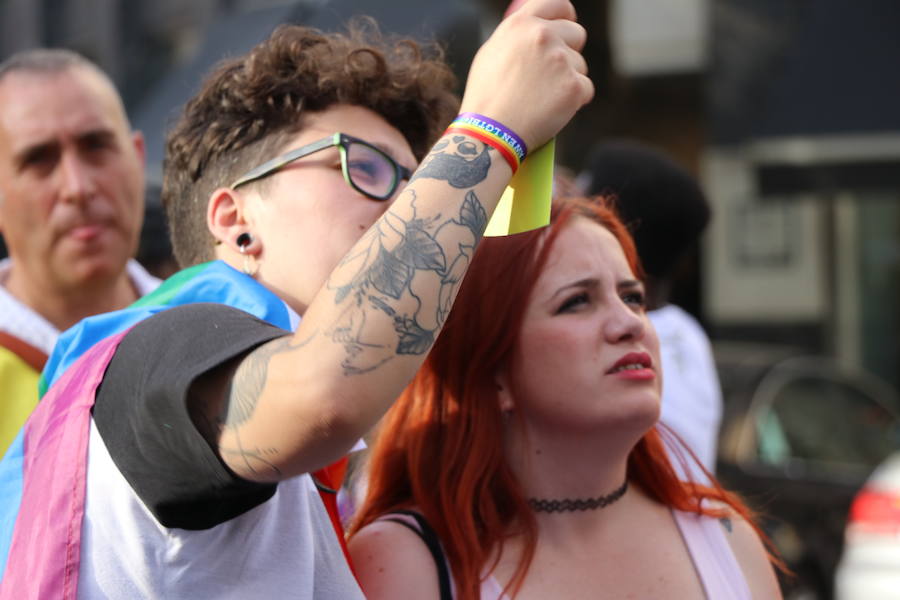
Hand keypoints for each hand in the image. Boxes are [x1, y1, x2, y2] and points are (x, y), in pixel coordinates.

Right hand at [459, 0, 592, 151]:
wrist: (490, 134)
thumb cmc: (487, 98)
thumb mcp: (492, 54)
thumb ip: (518, 36)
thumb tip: (537, 27)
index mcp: (520, 25)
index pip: (557, 4)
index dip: (565, 17)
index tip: (565, 29)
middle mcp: (542, 36)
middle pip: (577, 33)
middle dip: (569, 52)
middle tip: (552, 75)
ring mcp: (561, 60)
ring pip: (580, 65)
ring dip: (568, 80)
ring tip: (541, 98)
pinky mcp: (574, 86)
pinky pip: (585, 89)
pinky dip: (573, 102)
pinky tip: (551, 110)